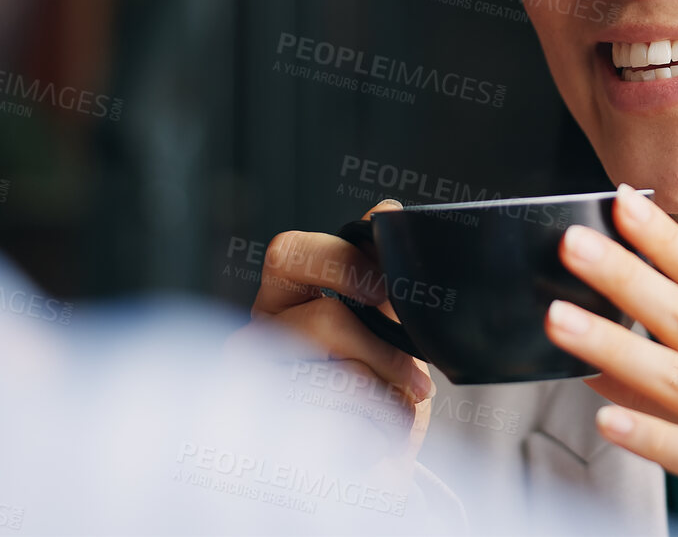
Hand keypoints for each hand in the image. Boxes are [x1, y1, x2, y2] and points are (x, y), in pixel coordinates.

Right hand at [231, 199, 434, 454]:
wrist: (377, 466)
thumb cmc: (380, 387)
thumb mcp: (392, 324)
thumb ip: (383, 271)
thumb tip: (387, 211)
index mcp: (283, 298)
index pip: (288, 252)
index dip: (343, 262)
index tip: (390, 289)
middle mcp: (259, 337)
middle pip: (323, 321)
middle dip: (385, 348)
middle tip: (418, 375)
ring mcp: (260, 389)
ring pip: (340, 379)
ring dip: (390, 397)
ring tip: (402, 406)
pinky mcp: (277, 437)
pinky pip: (343, 426)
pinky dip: (380, 430)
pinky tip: (379, 437)